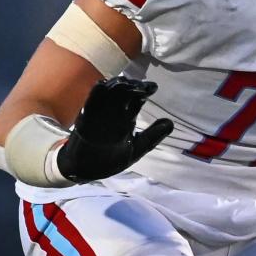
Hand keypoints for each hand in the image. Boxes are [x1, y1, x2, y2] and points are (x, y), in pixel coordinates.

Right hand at [57, 77, 173, 182]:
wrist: (85, 170)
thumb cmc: (111, 159)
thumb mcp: (136, 148)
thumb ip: (152, 136)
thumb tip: (171, 123)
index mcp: (127, 116)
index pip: (137, 97)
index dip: (145, 89)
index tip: (153, 88)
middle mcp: (114, 112)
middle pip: (123, 90)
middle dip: (132, 85)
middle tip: (140, 86)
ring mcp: (98, 114)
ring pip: (107, 92)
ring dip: (116, 86)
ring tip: (125, 85)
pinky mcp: (84, 119)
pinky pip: (90, 103)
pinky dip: (96, 94)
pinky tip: (102, 86)